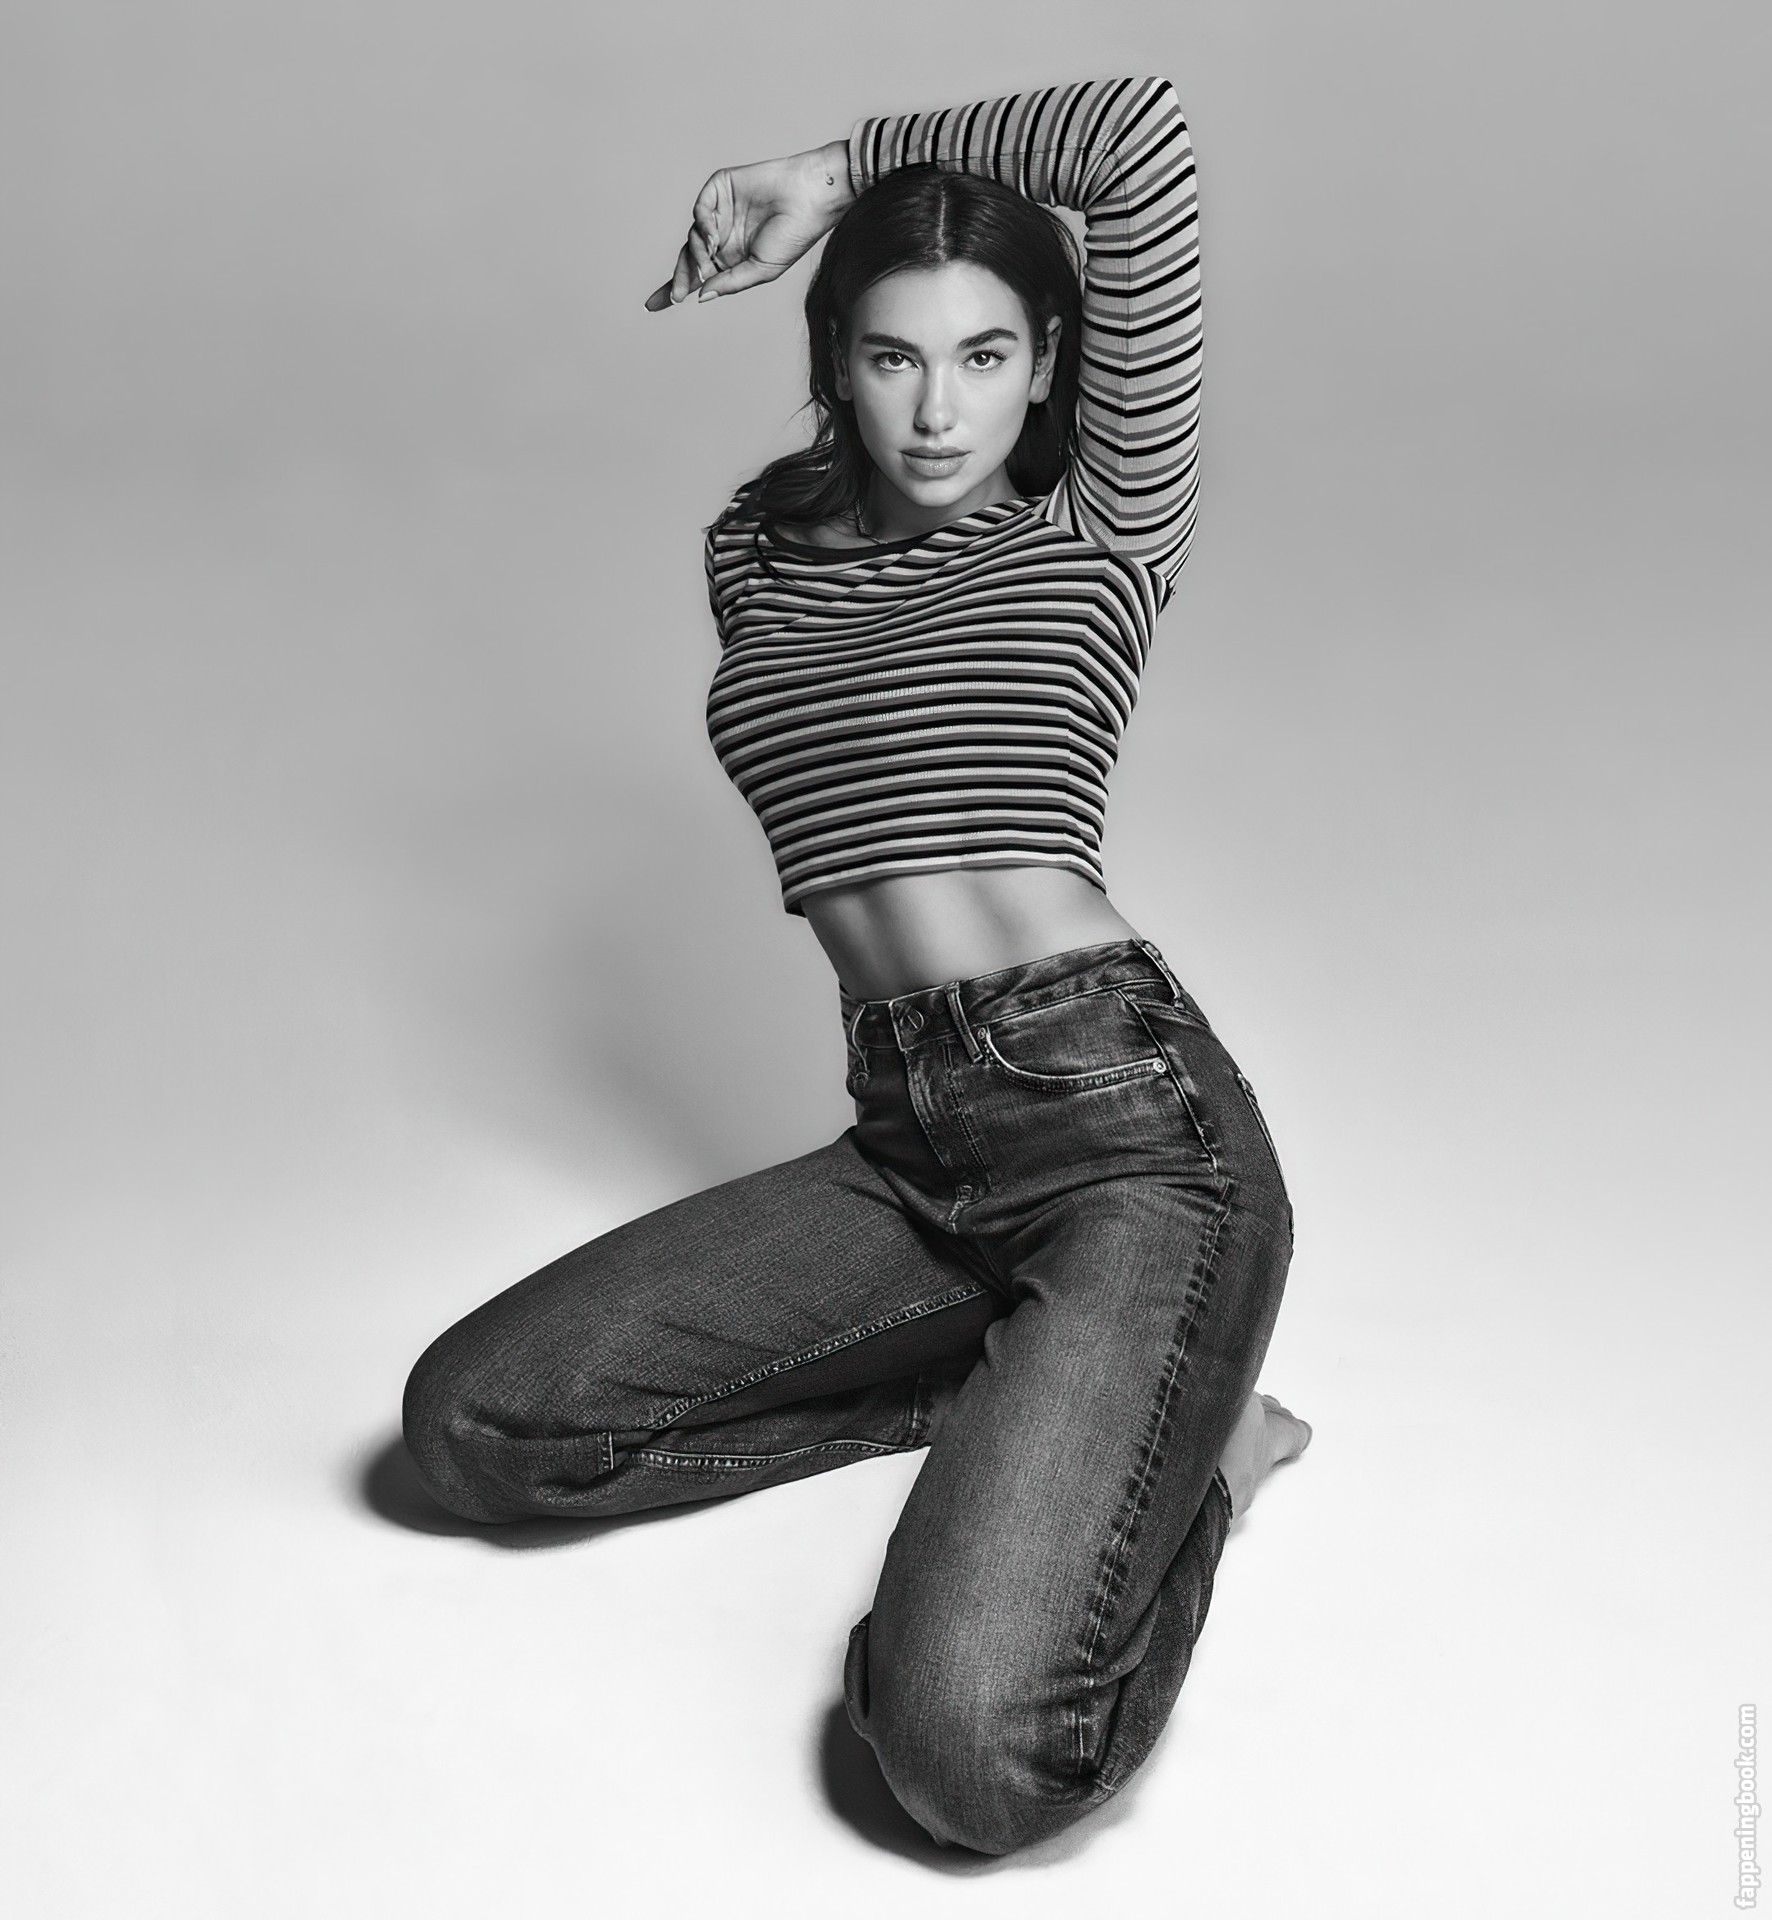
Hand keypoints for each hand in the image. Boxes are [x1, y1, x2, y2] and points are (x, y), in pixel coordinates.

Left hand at [645, 142, 853, 308]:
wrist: (809, 199)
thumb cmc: (793, 236)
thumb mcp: (761, 270)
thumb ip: (730, 283)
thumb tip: (701, 296)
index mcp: (732, 260)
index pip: (697, 277)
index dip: (674, 288)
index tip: (652, 305)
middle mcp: (723, 237)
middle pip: (688, 259)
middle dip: (680, 277)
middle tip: (677, 294)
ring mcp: (720, 213)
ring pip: (692, 237)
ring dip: (696, 252)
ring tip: (709, 260)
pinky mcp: (720, 188)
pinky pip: (699, 210)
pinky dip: (702, 225)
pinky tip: (713, 235)